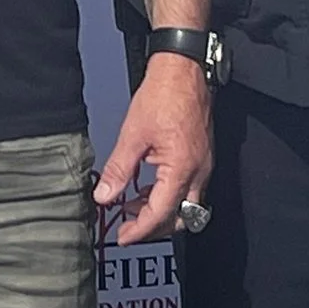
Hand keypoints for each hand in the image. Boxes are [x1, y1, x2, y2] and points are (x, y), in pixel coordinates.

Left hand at [93, 54, 211, 243]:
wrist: (184, 70)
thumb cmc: (163, 95)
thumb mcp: (133, 134)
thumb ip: (119, 169)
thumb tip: (104, 196)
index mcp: (182, 169)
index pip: (161, 213)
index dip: (140, 229)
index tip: (123, 237)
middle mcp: (199, 172)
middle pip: (179, 217)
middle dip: (153, 226)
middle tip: (128, 226)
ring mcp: (204, 166)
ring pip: (186, 205)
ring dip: (160, 210)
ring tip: (131, 205)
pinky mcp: (203, 157)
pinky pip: (189, 189)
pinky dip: (168, 195)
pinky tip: (147, 188)